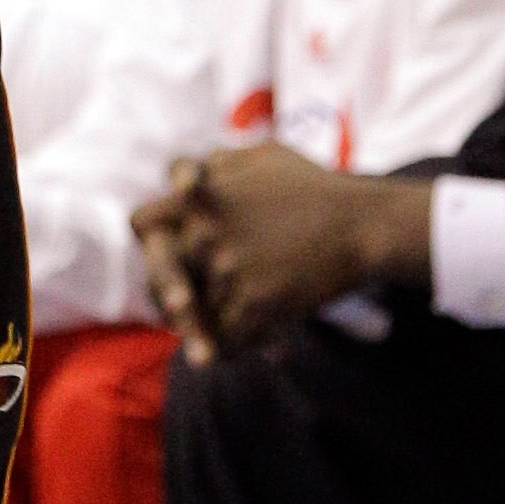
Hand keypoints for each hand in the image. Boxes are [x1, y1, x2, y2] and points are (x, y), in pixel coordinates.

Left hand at [142, 142, 424, 353]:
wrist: (363, 224)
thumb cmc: (315, 187)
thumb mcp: (262, 155)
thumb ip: (218, 163)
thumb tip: (184, 176)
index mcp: (198, 197)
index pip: (141, 224)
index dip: (152, 240)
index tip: (166, 251)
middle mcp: (204, 233)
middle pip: (159, 277)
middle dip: (171, 293)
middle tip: (182, 307)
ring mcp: (228, 271)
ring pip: (191, 315)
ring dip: (201, 326)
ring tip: (212, 336)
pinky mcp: (254, 305)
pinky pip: (224, 339)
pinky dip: (230, 348)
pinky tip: (245, 348)